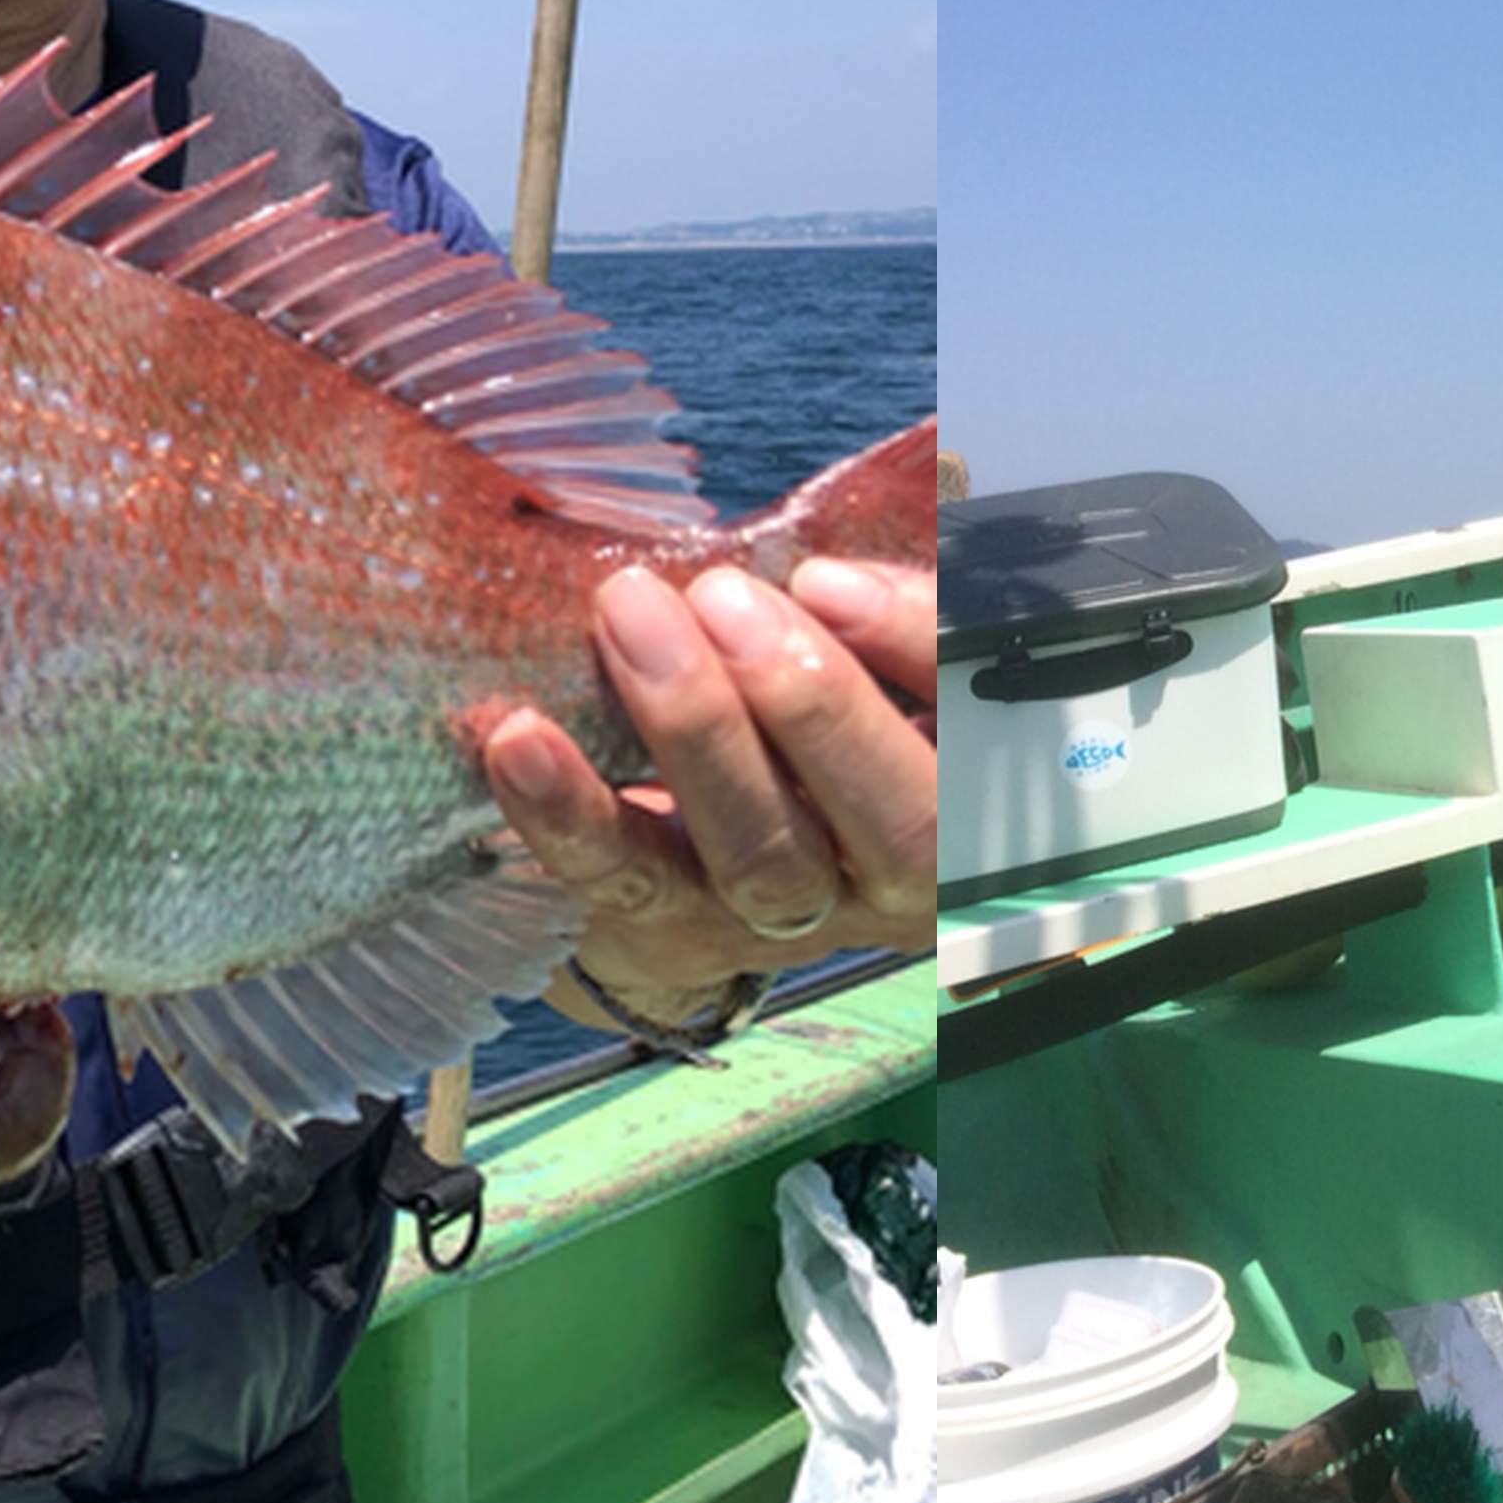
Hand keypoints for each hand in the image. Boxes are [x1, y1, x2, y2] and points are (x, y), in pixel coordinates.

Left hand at [487, 557, 935, 1027]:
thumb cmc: (795, 700)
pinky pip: (627, 884)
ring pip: (766, 860)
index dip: (918, 653)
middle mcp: (898, 875)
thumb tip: (839, 569)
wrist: (697, 842)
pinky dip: (573, 812)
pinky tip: (519, 742)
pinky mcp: (676, 934)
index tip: (828, 576)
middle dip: (815, 704)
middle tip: (724, 597)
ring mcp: (788, 919)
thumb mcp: (856, 638)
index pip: (984, 728)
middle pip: (901, 825)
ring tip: (630, 618)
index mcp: (969, 784)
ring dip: (698, 734)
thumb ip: (877, 594)